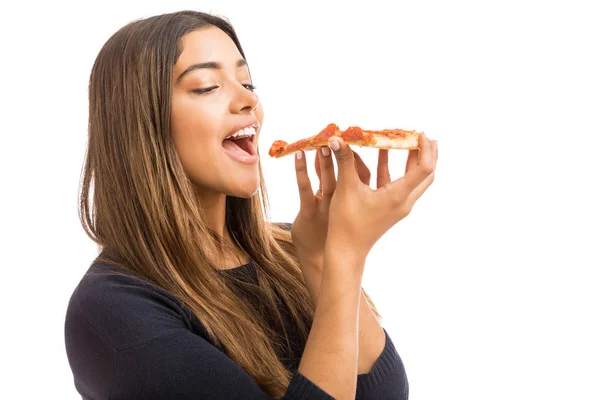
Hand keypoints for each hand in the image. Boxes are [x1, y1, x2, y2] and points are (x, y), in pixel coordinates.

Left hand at [291, 146, 376, 263]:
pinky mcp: (308, 213)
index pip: (365, 175)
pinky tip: (300, 154)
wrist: (319, 258)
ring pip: (328, 180)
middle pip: (348, 174)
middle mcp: (343, 204)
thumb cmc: (334, 229)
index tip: (357, 138)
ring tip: (322, 142)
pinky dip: (303, 170)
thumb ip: (351, 183)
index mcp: (357, 201)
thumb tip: (347, 155)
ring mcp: (325, 209)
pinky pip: (305, 188)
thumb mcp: (347, 205)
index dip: (361, 157)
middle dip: (345, 153)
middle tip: (342, 133)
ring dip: (325, 160)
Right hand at [326, 134, 437, 259]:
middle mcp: (404, 202)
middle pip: (426, 175)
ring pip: (414, 179)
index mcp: (399, 196)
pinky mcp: (390, 209)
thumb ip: (344, 161)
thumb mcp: (346, 188)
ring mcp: (399, 206)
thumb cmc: (346, 222)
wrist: (346, 251)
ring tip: (406, 140)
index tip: (420, 133)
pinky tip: (382, 154)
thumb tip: (336, 138)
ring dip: (412, 160)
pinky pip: (399, 184)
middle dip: (427, 154)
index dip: (425, 148)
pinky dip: (396, 169)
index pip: (424, 168)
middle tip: (423, 136)